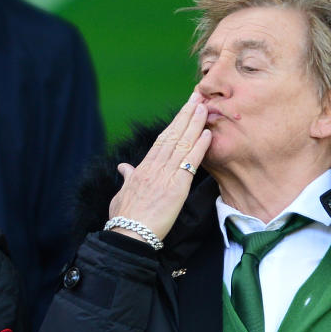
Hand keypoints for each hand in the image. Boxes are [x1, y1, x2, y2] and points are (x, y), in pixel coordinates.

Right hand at [107, 92, 210, 241]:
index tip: (184, 109)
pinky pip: (189, 163)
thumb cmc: (124, 218)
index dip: (175, 122)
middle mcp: (154, 167)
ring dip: (194, 123)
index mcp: (143, 167)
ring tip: (204, 107)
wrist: (129, 235)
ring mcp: (165, 175)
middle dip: (186, 114)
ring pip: (182, 143)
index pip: (162, 139)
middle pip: (173, 134)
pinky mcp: (176, 187)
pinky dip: (199, 147)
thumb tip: (123, 167)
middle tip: (198, 96)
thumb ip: (127, 178)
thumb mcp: (122, 194)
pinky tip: (208, 134)